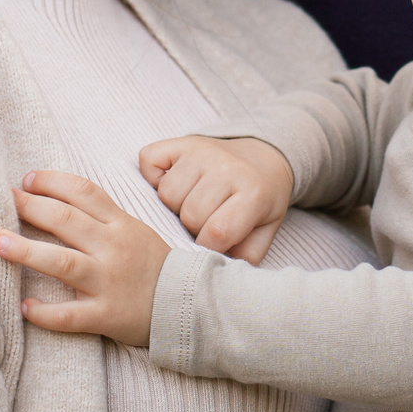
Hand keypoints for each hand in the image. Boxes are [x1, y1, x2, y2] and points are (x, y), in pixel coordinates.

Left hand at [0, 171, 171, 346]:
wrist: (191, 305)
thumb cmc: (154, 267)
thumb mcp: (134, 230)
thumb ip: (101, 216)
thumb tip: (56, 200)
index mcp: (120, 224)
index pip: (83, 192)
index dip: (51, 182)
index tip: (26, 180)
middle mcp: (113, 249)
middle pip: (66, 221)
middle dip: (30, 207)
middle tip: (2, 201)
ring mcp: (109, 282)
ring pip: (63, 263)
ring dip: (27, 251)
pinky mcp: (106, 315)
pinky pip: (70, 315)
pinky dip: (45, 312)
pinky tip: (25, 305)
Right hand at [137, 135, 293, 262]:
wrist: (262, 158)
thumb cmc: (258, 201)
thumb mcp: (264, 231)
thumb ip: (245, 255)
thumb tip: (215, 270)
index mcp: (253, 192)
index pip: (217, 232)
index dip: (208, 247)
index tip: (212, 244)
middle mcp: (226, 168)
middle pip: (189, 214)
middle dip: (192, 227)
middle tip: (205, 220)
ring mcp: (201, 151)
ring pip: (166, 194)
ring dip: (174, 205)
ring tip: (191, 202)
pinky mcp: (180, 141)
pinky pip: (148, 160)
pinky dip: (152, 176)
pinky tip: (173, 181)